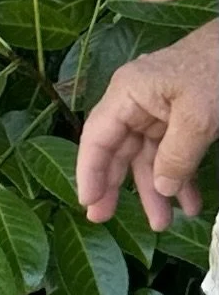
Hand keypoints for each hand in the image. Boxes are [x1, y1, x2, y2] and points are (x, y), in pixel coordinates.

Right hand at [75, 24, 218, 229]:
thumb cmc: (217, 72)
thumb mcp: (198, 118)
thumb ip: (176, 156)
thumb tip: (162, 189)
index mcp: (127, 93)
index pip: (96, 137)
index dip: (89, 172)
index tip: (89, 204)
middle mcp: (136, 101)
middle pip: (118, 150)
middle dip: (118, 187)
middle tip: (108, 221)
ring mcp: (158, 109)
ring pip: (147, 156)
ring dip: (156, 189)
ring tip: (164, 223)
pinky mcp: (180, 115)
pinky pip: (171, 152)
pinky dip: (179, 176)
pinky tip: (189, 201)